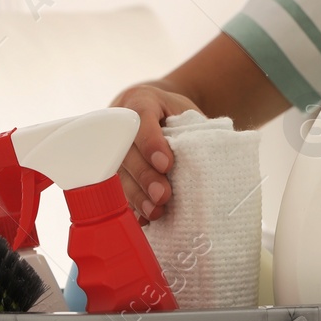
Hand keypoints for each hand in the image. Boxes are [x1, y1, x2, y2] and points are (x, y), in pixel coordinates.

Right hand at [110, 82, 199, 221]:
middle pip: (126, 152)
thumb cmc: (174, 114)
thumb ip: (192, 131)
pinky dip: (130, 206)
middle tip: (163, 196)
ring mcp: (111, 148)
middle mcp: (119, 124)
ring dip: (136, 195)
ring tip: (154, 212)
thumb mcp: (187, 112)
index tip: (166, 165)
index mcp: (141, 102)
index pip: (142, 119)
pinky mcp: (112, 170)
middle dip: (144, 176)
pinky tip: (142, 219)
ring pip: (118, 174)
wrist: (156, 112)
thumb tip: (209, 161)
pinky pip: (116, 190)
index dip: (151, 143)